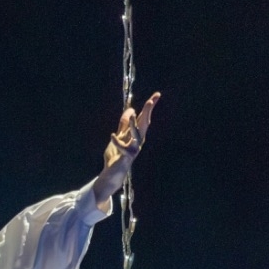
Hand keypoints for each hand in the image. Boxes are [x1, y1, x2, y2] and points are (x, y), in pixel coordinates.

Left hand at [92, 92, 159, 207]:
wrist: (112, 173)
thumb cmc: (116, 155)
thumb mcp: (119, 136)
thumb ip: (124, 125)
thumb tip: (130, 109)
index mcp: (136, 135)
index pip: (144, 118)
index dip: (150, 107)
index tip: (157, 95)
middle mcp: (138, 141)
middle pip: (144, 124)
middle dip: (147, 112)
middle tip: (151, 101)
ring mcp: (134, 149)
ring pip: (137, 136)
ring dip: (134, 125)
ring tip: (132, 115)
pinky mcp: (126, 157)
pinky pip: (123, 148)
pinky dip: (117, 142)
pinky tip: (112, 136)